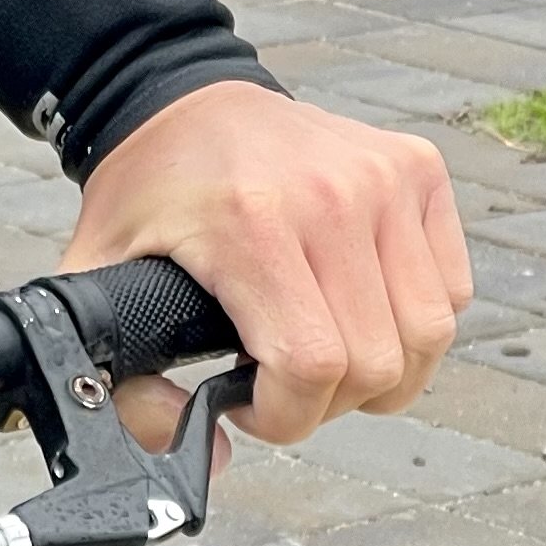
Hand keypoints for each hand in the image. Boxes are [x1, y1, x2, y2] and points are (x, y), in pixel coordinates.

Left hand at [63, 80, 470, 451]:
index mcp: (250, 224)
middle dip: (329, 405)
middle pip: (376, 363)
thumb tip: (200, 450)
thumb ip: (124, 384)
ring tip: (325, 353)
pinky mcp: (417, 168)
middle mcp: (329, 196)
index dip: (286, 417)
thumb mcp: (95, 278)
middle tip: (283, 384)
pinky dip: (413, 320)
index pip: (312, 364)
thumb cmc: (147, 193)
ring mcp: (383, 177)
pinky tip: (357, 307)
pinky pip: (451, 288)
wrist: (178, 95)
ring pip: (427, 334)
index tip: (249, 407)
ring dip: (384, 373)